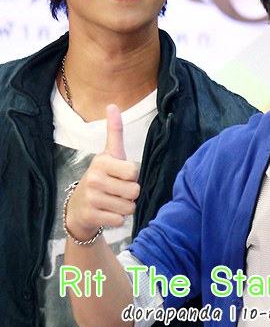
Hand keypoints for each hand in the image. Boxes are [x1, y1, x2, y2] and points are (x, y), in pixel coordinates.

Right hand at [66, 104, 139, 241]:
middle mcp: (94, 179)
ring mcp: (92, 199)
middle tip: (117, 191)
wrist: (79, 207)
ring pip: (129, 207)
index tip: (121, 175)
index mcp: (101, 162)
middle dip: (130, 194)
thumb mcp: (108, 154)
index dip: (132, 176)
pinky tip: (107, 213)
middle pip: (134, 191)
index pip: (134, 171)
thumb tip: (113, 105)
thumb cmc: (100, 177)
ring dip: (125, 207)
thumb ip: (114, 132)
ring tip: (112, 201)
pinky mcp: (92, 216)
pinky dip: (118, 219)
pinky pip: (120, 220)